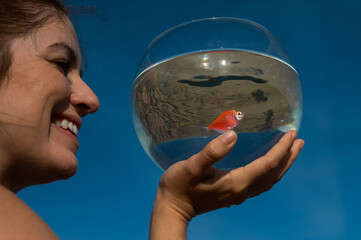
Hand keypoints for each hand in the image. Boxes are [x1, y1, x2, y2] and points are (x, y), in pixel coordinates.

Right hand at [150, 130, 303, 238]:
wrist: (172, 209)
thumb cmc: (178, 186)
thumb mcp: (192, 167)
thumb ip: (212, 152)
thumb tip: (232, 136)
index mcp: (237, 182)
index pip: (267, 164)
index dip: (281, 148)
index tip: (291, 133)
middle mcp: (242, 190)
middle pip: (274, 173)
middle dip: (288, 157)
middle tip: (299, 140)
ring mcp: (239, 194)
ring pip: (269, 180)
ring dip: (282, 165)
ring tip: (291, 151)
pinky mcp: (233, 194)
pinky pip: (261, 183)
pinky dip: (271, 172)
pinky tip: (269, 166)